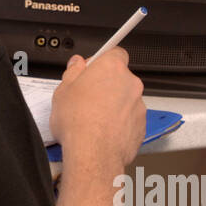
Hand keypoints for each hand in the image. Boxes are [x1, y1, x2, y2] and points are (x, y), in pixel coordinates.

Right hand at [49, 48, 145, 169]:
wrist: (93, 153)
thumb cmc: (78, 122)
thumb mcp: (63, 91)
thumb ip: (73, 72)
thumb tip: (76, 64)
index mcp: (111, 68)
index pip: (115, 52)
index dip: (102, 60)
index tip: (92, 69)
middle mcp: (130, 83)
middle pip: (120, 77)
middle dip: (106, 85)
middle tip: (87, 96)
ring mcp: (138, 105)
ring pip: (125, 99)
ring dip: (113, 105)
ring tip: (93, 118)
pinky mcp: (141, 125)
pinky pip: (130, 118)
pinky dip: (119, 122)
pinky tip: (102, 131)